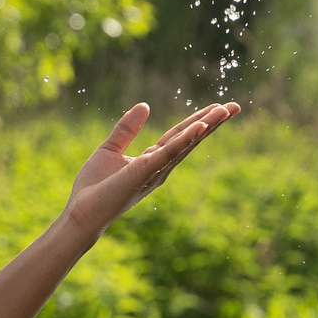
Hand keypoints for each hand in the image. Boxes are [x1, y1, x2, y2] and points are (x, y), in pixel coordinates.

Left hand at [62, 101, 238, 237]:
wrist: (81, 212)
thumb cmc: (94, 188)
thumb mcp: (110, 149)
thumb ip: (127, 128)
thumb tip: (145, 105)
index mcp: (153, 160)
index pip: (180, 136)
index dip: (199, 120)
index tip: (219, 107)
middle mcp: (160, 167)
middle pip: (190, 138)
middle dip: (213, 122)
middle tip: (236, 106)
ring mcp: (155, 170)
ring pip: (185, 144)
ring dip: (207, 126)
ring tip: (226, 110)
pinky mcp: (144, 172)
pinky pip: (168, 152)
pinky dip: (186, 139)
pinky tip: (201, 127)